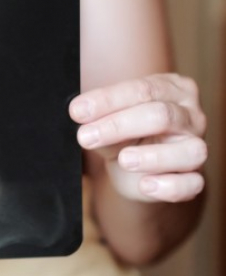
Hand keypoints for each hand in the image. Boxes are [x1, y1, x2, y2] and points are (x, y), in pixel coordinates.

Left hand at [69, 73, 206, 202]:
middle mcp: (191, 116)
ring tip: (124, 160)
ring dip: (153, 156)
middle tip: (86, 136)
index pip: (142, 90)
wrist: (135, 169)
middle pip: (162, 116)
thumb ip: (99, 117)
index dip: (108, 100)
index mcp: (172, 89)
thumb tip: (81, 112)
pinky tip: (145, 185)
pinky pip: (192, 184)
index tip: (78, 111)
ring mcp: (197, 147)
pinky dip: (168, 186)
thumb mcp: (109, 121)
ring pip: (190, 150)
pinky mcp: (195, 178)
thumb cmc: (126, 134)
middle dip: (119, 126)